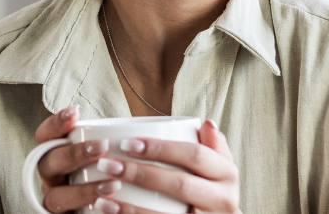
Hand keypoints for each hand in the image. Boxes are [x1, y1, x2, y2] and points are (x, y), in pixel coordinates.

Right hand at [32, 105, 122, 212]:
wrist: (116, 208)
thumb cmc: (115, 173)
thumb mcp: (113, 154)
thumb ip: (114, 140)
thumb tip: (139, 124)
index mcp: (58, 155)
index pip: (45, 136)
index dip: (55, 124)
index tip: (75, 112)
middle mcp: (52, 178)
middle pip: (48, 164)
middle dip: (73, 154)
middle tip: (103, 147)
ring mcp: (57, 201)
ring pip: (56, 197)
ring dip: (82, 191)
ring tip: (113, 186)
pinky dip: (85, 211)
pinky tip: (106, 208)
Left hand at [90, 120, 240, 213]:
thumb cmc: (212, 190)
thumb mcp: (219, 167)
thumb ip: (212, 145)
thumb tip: (205, 122)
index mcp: (228, 174)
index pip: (194, 155)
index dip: (161, 148)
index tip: (126, 143)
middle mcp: (224, 200)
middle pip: (180, 184)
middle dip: (141, 173)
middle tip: (108, 165)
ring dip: (130, 207)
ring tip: (100, 196)